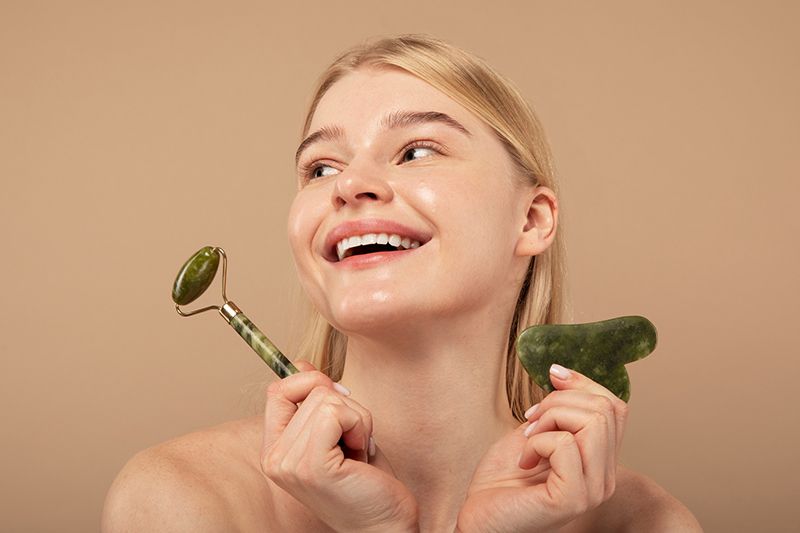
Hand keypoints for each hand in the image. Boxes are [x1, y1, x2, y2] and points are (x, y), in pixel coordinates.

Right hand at [260, 361, 417, 532]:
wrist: (384, 524)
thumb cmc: (365, 480)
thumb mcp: (336, 432)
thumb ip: (315, 401)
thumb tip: (302, 364)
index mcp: (274, 449)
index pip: (278, 391)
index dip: (310, 383)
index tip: (339, 403)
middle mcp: (274, 458)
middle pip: (312, 390)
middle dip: (347, 409)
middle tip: (352, 444)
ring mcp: (290, 463)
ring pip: (327, 400)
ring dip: (357, 420)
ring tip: (357, 453)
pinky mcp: (312, 466)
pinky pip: (337, 414)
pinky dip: (359, 426)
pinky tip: (360, 455)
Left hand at [456, 364, 627, 531]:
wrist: (479, 516)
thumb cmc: (502, 479)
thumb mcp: (534, 431)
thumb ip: (556, 409)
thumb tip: (561, 372)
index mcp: (601, 461)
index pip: (615, 407)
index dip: (582, 384)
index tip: (551, 377)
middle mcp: (605, 477)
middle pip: (605, 408)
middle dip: (559, 401)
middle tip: (530, 422)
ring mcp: (593, 490)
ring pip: (593, 422)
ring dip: (549, 419)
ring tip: (528, 440)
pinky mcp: (574, 498)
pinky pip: (566, 445)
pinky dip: (537, 442)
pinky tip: (524, 461)